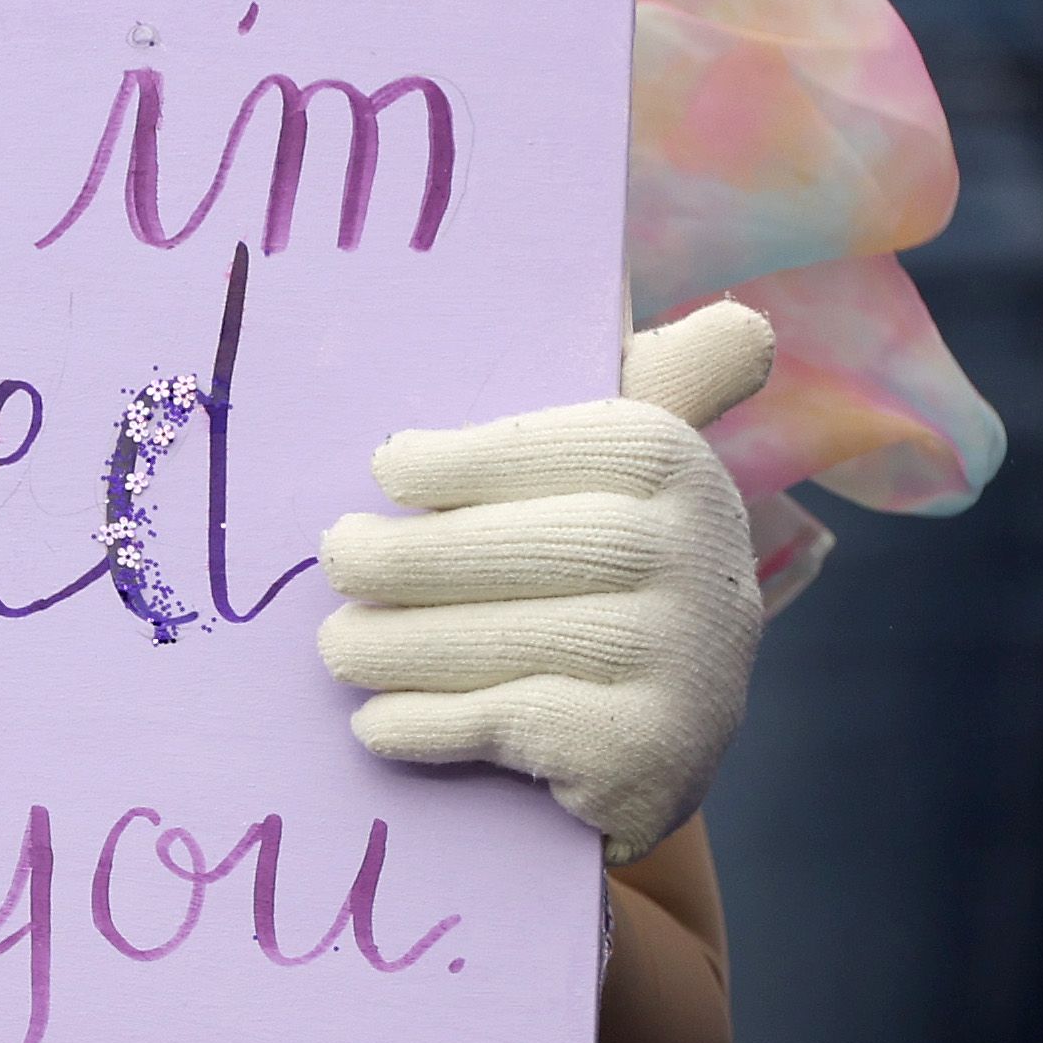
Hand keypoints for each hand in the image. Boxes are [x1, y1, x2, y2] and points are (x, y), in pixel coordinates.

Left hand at [315, 303, 774, 861]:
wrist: (639, 746)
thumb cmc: (583, 567)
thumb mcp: (600, 471)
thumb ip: (622, 378)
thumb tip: (662, 285)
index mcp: (679, 464)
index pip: (567, 447)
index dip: (471, 458)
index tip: (387, 468)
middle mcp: (709, 559)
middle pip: (532, 549)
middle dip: (412, 560)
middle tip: (333, 560)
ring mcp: (694, 666)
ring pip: (513, 639)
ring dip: (400, 645)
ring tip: (336, 645)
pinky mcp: (656, 758)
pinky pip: (515, 724)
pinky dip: (429, 723)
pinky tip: (376, 725)